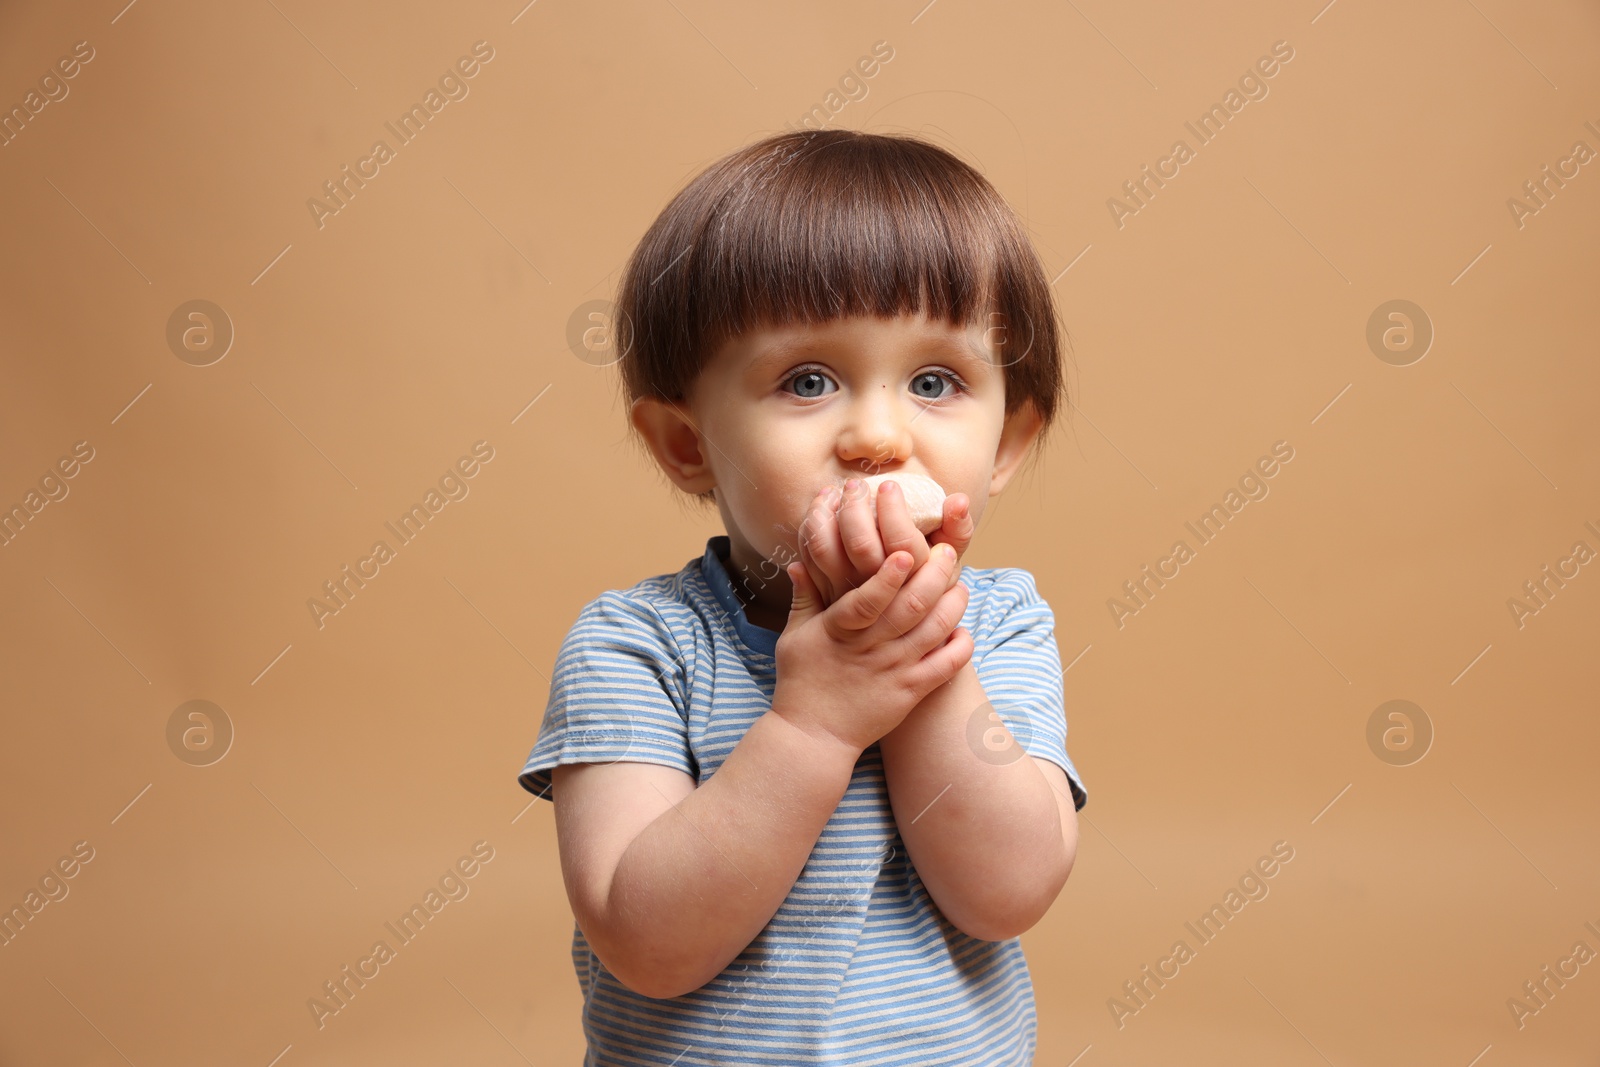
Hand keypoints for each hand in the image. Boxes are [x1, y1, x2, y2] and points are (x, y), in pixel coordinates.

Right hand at [770, 544, 972, 754]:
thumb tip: (800, 561)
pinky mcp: (911, 691)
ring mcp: (895, 670)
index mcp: (841, 629)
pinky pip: (946, 667)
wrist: (814, 736)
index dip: (889, 576)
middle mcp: (872, 647)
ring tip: (961, 586)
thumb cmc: (801, 683)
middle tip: (946, 553)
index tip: (907, 552)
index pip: (869, 598)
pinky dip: (961, 646)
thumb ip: (804, 597)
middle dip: (935, 574)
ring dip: (954, 604)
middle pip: (913, 606)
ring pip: (935, 630)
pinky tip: (962, 630)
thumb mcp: (794, 637)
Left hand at [797, 478, 975, 609]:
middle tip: (855, 485)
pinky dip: (810, 528)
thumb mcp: (949, 559)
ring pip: (826, 551)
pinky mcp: (823, 594)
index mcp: (914, 581)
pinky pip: (809, 558)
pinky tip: (821, 509)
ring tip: (833, 492)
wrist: (894, 629)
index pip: (903, 543)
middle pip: (861, 545)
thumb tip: (958, 500)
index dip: (894, 510)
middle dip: (855, 506)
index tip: (890, 486)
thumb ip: (958, 530)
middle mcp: (879, 592)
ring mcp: (848, 595)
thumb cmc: (927, 582)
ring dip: (824, 514)